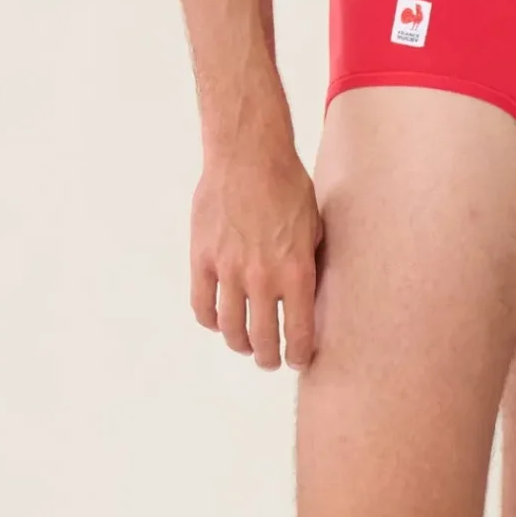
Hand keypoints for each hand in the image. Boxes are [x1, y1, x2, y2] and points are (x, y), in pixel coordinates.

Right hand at [190, 142, 322, 369]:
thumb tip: (305, 294)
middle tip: (270, 359)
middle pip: (262, 338)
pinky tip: (218, 321)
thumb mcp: (313, 228)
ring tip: (245, 345)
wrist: (249, 156)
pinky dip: (210, 320)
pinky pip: (202, 304)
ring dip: (239, 344)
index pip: (297, 332)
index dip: (298, 354)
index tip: (297, 360)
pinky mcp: (202, 259)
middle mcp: (262, 278)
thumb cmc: (288, 186)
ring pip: (230, 328)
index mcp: (296, 272)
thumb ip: (307, 264)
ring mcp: (228, 271)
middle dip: (269, 357)